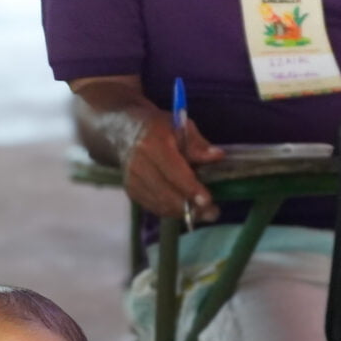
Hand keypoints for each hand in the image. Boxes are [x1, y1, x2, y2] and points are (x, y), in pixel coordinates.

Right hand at [118, 107, 224, 224]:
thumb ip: (198, 144)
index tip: (207, 200)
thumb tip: (217, 156)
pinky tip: (188, 210)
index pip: (173, 171)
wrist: (123, 130)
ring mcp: (132, 180)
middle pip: (166, 192)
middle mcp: (138, 164)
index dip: (190, 188)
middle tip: (213, 212)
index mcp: (152, 144)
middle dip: (191, 206)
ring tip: (205, 214)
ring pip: (160, 203)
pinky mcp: (131, 191)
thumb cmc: (157, 126)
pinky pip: (154, 207)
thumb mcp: (180, 126)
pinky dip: (172, 211)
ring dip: (184, 212)